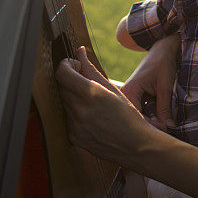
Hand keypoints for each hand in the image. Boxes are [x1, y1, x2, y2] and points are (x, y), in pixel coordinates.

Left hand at [55, 46, 153, 167]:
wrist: (136, 146)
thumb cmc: (129, 116)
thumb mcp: (112, 89)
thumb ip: (91, 69)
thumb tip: (79, 51)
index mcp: (91, 94)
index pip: (62, 73)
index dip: (65, 65)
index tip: (73, 64)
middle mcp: (79, 110)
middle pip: (62, 86)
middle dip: (70, 79)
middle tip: (84, 79)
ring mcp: (74, 126)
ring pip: (64, 102)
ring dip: (73, 96)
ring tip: (92, 101)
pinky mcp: (73, 137)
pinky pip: (67, 118)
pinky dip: (76, 112)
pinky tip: (92, 116)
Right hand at [121, 35, 180, 130]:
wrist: (163, 48)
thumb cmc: (163, 63)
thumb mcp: (165, 86)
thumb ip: (165, 108)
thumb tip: (169, 127)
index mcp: (129, 91)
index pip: (136, 116)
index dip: (151, 125)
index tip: (167, 128)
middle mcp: (125, 94)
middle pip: (135, 118)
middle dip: (151, 125)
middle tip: (167, 130)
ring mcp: (130, 96)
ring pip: (139, 115)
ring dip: (152, 121)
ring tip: (166, 125)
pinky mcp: (136, 96)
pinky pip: (142, 110)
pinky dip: (151, 114)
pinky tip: (162, 118)